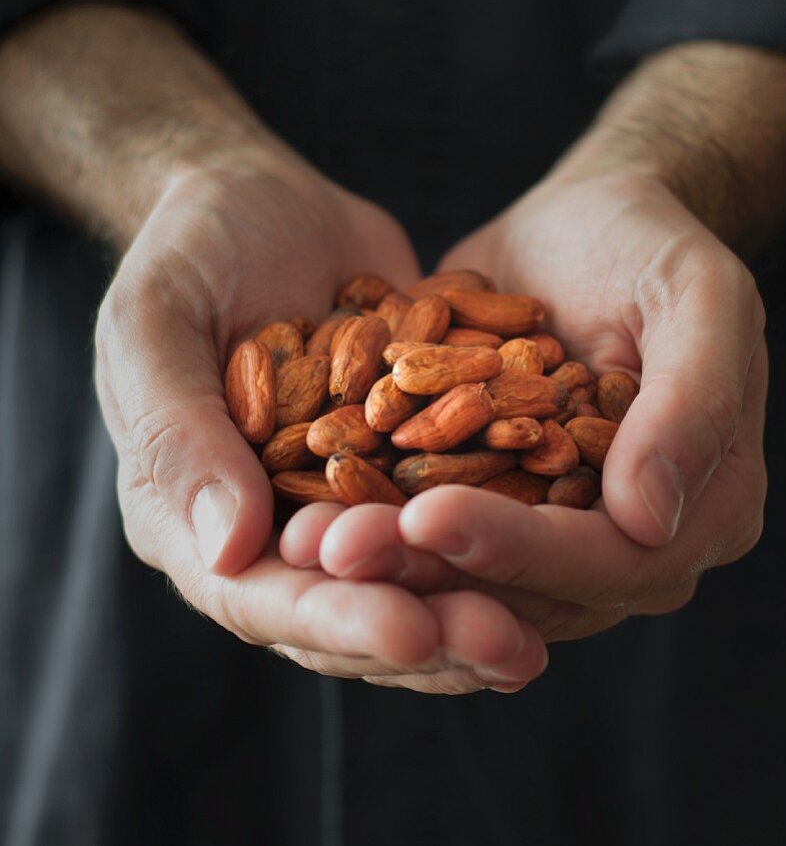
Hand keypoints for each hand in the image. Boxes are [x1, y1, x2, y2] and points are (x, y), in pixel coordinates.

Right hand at [94, 153, 546, 688]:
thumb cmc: (187, 248)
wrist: (258, 196)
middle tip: (510, 649)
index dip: (334, 619)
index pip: (257, 595)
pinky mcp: (403, 454)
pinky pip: (453, 503)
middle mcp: (268, 523)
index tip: (410, 628)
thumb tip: (228, 551)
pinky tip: (571, 542)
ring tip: (546, 631)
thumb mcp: (154, 322)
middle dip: (428, 629)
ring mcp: (341, 493)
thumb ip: (176, 433)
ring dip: (476, 601)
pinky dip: (503, 529)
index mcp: (191, 512)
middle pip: (346, 604)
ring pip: (409, 573)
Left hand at [285, 173, 766, 644]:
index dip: (524, 550)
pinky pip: (430, 524)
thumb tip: (649, 519)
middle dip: (432, 570)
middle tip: (336, 548)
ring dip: (387, 561)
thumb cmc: (653, 247)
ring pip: (470, 572)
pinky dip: (372, 519)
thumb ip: (693, 400)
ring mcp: (555, 524)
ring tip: (305, 538)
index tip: (429, 515)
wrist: (587, 222)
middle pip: (532, 589)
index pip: (616, 560)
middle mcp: (629, 537)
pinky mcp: (491, 497)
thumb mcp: (698, 297)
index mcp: (704, 507)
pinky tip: (302, 507)